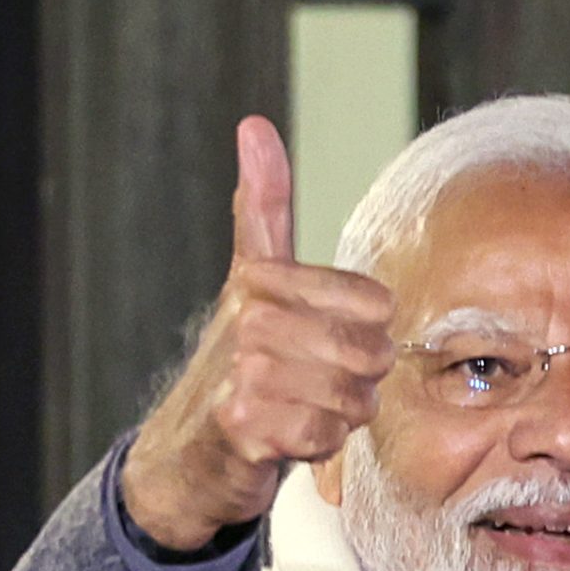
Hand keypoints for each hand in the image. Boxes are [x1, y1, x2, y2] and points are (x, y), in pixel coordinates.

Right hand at [120, 119, 396, 547]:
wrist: (191, 446)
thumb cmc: (240, 358)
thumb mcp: (253, 276)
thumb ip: (263, 205)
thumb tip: (254, 124)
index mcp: (264, 279)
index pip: (377, 305)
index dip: (365, 330)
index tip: (322, 334)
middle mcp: (252, 320)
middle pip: (372, 354)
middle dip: (357, 379)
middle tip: (315, 381)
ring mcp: (246, 375)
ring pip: (355, 399)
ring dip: (339, 414)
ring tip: (299, 407)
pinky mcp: (245, 428)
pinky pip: (328, 437)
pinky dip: (319, 446)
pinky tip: (287, 436)